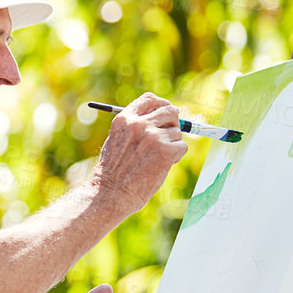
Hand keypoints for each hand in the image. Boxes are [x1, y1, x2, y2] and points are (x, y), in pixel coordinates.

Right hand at [92, 93, 186, 214]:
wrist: (110, 193)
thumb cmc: (112, 172)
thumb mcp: (116, 141)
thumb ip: (135, 127)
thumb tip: (162, 120)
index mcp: (124, 119)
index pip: (150, 99)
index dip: (161, 104)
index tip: (166, 113)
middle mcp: (139, 124)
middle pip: (169, 110)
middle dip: (174, 122)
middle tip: (170, 134)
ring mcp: (153, 136)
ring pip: (177, 132)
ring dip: (172, 144)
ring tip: (156, 159)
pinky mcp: (166, 151)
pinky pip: (182, 147)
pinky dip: (176, 157)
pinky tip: (160, 166)